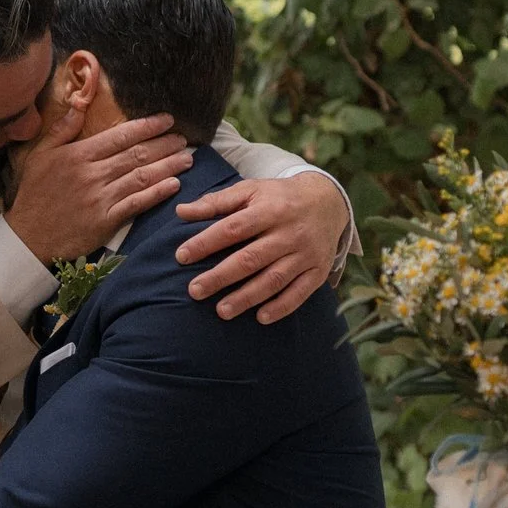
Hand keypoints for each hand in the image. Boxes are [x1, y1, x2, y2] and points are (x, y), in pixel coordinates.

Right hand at [5, 101, 191, 263]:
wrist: (28, 236)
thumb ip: (61, 130)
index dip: (147, 126)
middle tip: (184, 139)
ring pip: (141, 177)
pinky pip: (137, 203)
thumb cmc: (34, 195)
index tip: (167, 120)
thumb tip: (78, 105)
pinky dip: (157, 193)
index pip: (120, 135)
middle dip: (164, 144)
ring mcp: (101, 197)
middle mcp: (93, 173)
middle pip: (137, 154)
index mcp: (78, 155)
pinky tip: (174, 185)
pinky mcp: (106, 220)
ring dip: (168, 166)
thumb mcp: (39, 156)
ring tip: (187, 159)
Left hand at [177, 170, 352, 322]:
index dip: (206, 242)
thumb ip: (216, 202)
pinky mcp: (319, 270)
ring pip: (274, 279)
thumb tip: (180, 212)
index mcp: (269, 210)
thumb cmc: (278, 198)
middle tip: (194, 291)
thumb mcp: (250, 190)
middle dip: (221, 276)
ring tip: (221, 311)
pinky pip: (300, 292)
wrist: (327, 202)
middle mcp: (289, 232)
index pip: (233, 227)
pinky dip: (281, 307)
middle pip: (251, 258)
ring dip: (247, 297)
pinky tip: (260, 317)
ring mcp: (306, 253)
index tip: (181, 256)